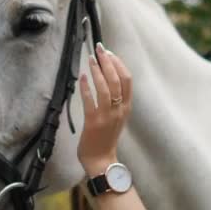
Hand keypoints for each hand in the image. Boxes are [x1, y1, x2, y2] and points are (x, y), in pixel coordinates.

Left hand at [77, 42, 132, 176]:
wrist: (101, 161)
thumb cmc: (106, 138)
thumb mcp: (117, 118)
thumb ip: (116, 101)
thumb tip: (107, 79)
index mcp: (126, 107)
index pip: (127, 80)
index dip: (119, 63)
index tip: (109, 53)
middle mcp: (119, 110)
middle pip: (117, 79)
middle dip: (108, 61)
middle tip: (99, 49)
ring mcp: (107, 116)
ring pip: (105, 87)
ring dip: (97, 70)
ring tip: (90, 59)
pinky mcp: (93, 122)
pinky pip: (90, 100)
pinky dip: (86, 87)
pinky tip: (82, 77)